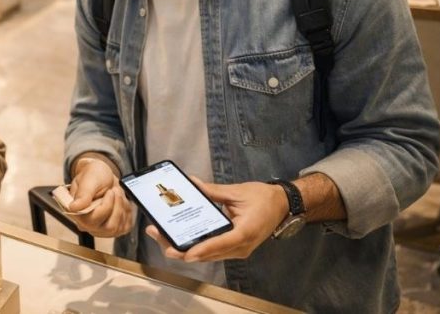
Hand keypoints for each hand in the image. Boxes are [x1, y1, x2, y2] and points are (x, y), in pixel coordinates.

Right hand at [67, 157, 133, 236]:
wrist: (103, 176)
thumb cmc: (95, 175)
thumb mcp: (89, 179)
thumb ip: (83, 194)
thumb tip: (74, 208)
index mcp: (76, 213)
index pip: (93, 220)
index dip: (106, 206)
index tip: (110, 192)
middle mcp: (86, 225)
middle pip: (109, 227)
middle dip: (117, 206)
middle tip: (116, 190)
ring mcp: (100, 229)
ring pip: (118, 227)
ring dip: (122, 207)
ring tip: (118, 194)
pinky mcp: (112, 230)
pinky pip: (125, 227)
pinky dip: (127, 213)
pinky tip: (121, 202)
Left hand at [145, 178, 288, 261]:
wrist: (282, 205)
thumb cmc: (263, 198)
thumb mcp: (237, 192)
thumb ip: (213, 191)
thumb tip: (192, 184)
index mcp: (244, 232)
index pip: (221, 243)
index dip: (202, 249)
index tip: (185, 252)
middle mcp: (240, 247)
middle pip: (207, 254)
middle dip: (180, 248)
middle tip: (157, 235)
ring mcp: (236, 250)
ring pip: (206, 255)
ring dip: (183, 248)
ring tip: (160, 236)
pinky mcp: (232, 248)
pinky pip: (210, 251)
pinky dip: (193, 246)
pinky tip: (177, 237)